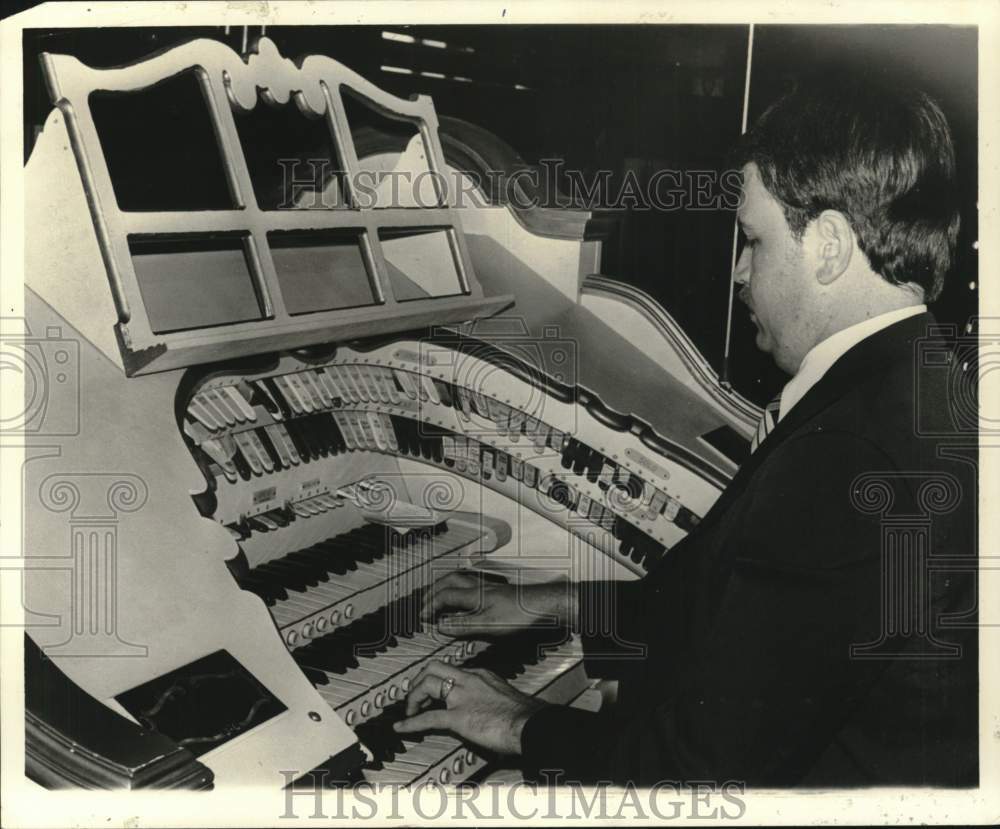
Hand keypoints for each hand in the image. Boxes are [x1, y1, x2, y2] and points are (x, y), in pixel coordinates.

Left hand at [392, 659, 546, 754]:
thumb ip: (491, 698)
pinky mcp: (458, 717)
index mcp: (481, 674)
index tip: (433, 690)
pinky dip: (411, 722)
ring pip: (427, 684)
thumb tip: (487, 711)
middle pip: (433, 667)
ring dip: (413, 697)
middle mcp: (469, 679)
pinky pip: (427, 717)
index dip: (438, 679)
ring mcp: (462, 696)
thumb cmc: (525, 715)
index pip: (453, 669)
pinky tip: (402, 727)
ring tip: (409, 710)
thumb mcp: (506, 697)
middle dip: (419, 679)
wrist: (531, 723)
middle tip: (413, 694)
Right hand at [420, 571, 575, 637]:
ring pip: (461, 578)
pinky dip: (461, 586)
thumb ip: (462, 625)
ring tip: (439, 595)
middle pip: (450, 581)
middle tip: (425, 602)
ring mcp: (489, 586)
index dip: (430, 606)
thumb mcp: (488, 625)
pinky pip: (472, 582)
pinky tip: (467, 595)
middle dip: (434, 590)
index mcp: (473, 595)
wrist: (545, 605)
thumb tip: (440, 626)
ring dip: (446, 584)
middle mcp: (479, 587)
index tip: (422, 617)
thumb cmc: (519, 615)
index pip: (444, 596)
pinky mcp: (499, 590)